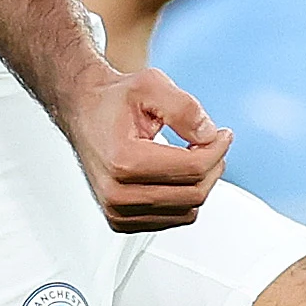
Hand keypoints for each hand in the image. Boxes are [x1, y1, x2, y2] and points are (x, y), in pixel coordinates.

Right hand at [58, 61, 223, 231]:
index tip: (222, 135)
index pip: (193, 168)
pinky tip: (177, 174)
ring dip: (200, 183)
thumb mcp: (150, 84)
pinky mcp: (122, 222)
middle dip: (213, 166)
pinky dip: (185, 198)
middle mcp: (117, 193)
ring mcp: (118, 211)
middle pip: (194, 193)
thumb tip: (209, 134)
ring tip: (192, 155)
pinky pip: (173, 219)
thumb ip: (184, 108)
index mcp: (122, 161)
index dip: (217, 149)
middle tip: (212, 143)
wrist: (84, 113)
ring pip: (187, 212)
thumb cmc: (112, 102)